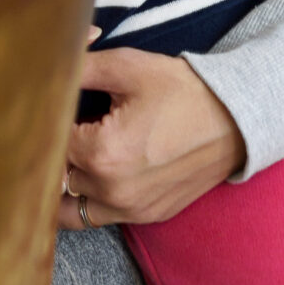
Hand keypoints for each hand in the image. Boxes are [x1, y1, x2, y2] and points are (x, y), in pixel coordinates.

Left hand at [57, 49, 244, 228]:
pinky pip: (100, 217)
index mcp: (102, 154)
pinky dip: (90, 199)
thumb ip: (79, 68)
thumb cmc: (182, 91)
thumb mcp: (127, 67)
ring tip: (72, 156)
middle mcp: (112, 192)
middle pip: (56, 176)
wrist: (235, 120)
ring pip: (70, 208)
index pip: (49, 142)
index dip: (48, 120)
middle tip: (63, 127)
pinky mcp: (147, 217)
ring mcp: (131, 210)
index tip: (57, 107)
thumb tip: (48, 66)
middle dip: (55, 151)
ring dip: (65, 184)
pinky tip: (98, 171)